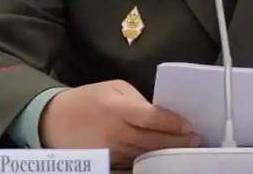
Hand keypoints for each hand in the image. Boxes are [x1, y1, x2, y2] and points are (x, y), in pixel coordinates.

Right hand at [39, 80, 200, 166]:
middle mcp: (115, 133)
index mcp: (117, 110)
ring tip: (187, 148)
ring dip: (168, 152)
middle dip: (178, 141)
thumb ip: (139, 101)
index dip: (174, 123)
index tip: (190, 125)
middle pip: (153, 141)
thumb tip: (161, 115)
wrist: (54, 121)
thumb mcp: (114, 89)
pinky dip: (151, 159)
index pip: (152, 118)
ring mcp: (112, 152)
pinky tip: (164, 156)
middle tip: (197, 139)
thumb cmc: (89, 99)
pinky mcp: (108, 163)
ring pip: (146, 155)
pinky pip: (134, 163)